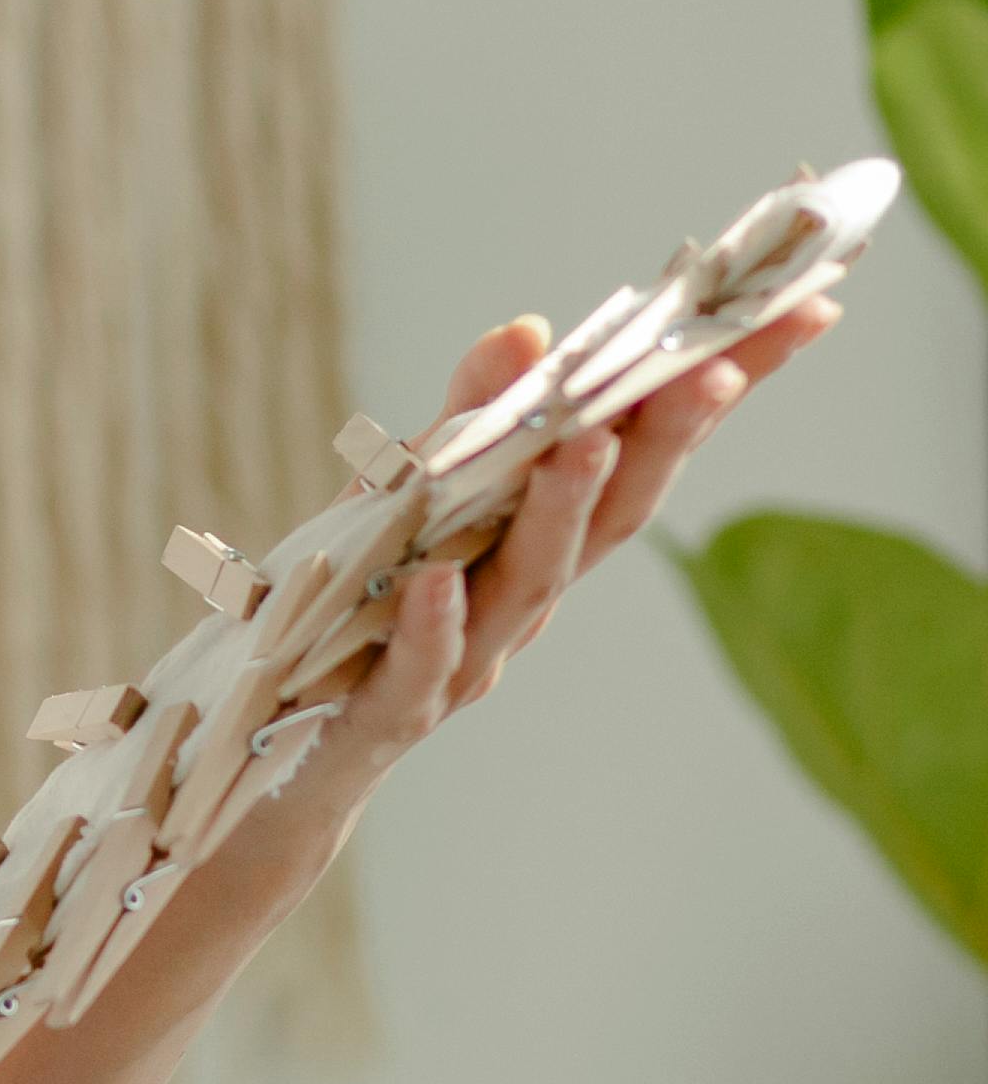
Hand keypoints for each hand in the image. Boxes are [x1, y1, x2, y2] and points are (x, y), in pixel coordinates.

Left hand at [258, 289, 839, 849]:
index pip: (639, 456)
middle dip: (664, 440)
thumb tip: (530, 332)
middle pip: (610, 518)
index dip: (711, 393)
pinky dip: (433, 630)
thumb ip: (463, 424)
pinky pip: (415, 674)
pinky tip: (438, 587)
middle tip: (714, 363)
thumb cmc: (351, 622)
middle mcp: (519, 604)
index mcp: (535, 545)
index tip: (798, 314)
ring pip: (527, 589)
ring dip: (562, 515)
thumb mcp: (400, 504)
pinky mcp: (381, 718)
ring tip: (589, 443)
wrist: (284, 769)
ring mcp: (460, 664)